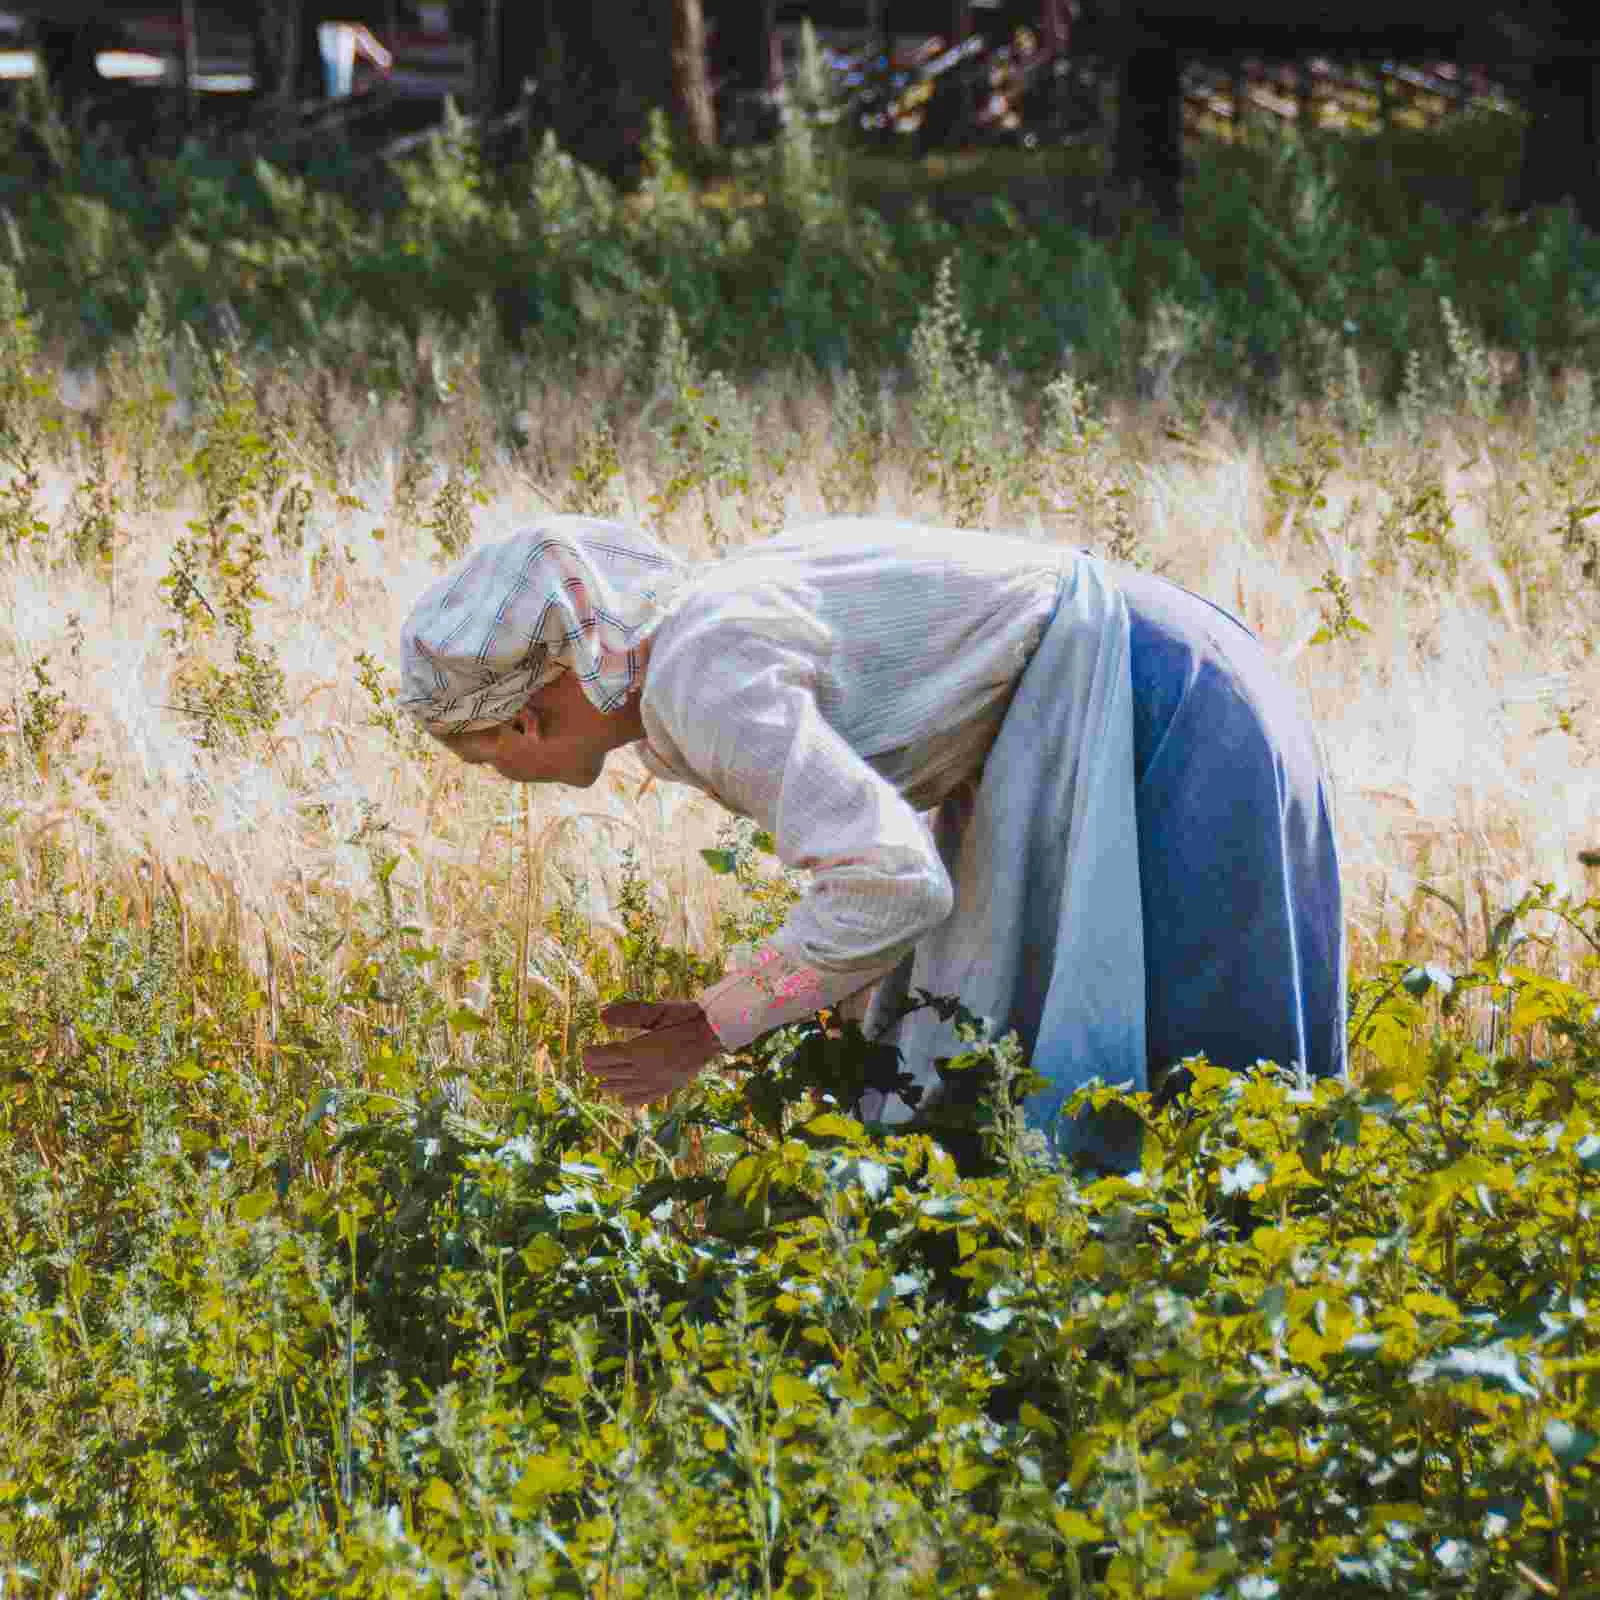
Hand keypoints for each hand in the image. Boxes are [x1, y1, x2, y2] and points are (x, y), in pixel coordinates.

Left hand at [583, 1000, 721, 1108]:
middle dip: (599, 1069)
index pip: (609, 1057)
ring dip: (612, 1085)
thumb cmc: (687, 1017)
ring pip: (628, 1086)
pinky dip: (633, 1099)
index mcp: (642, 1051)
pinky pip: (646, 1096)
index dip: (594, 1055)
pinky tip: (624, 1100)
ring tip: (601, 1086)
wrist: (715, 1034)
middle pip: (615, 1072)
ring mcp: (658, 1081)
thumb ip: (630, 1013)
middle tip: (587, 1064)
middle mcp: (647, 1070)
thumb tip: (602, 1015)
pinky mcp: (670, 1086)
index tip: (585, 1052)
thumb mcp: (658, 1011)